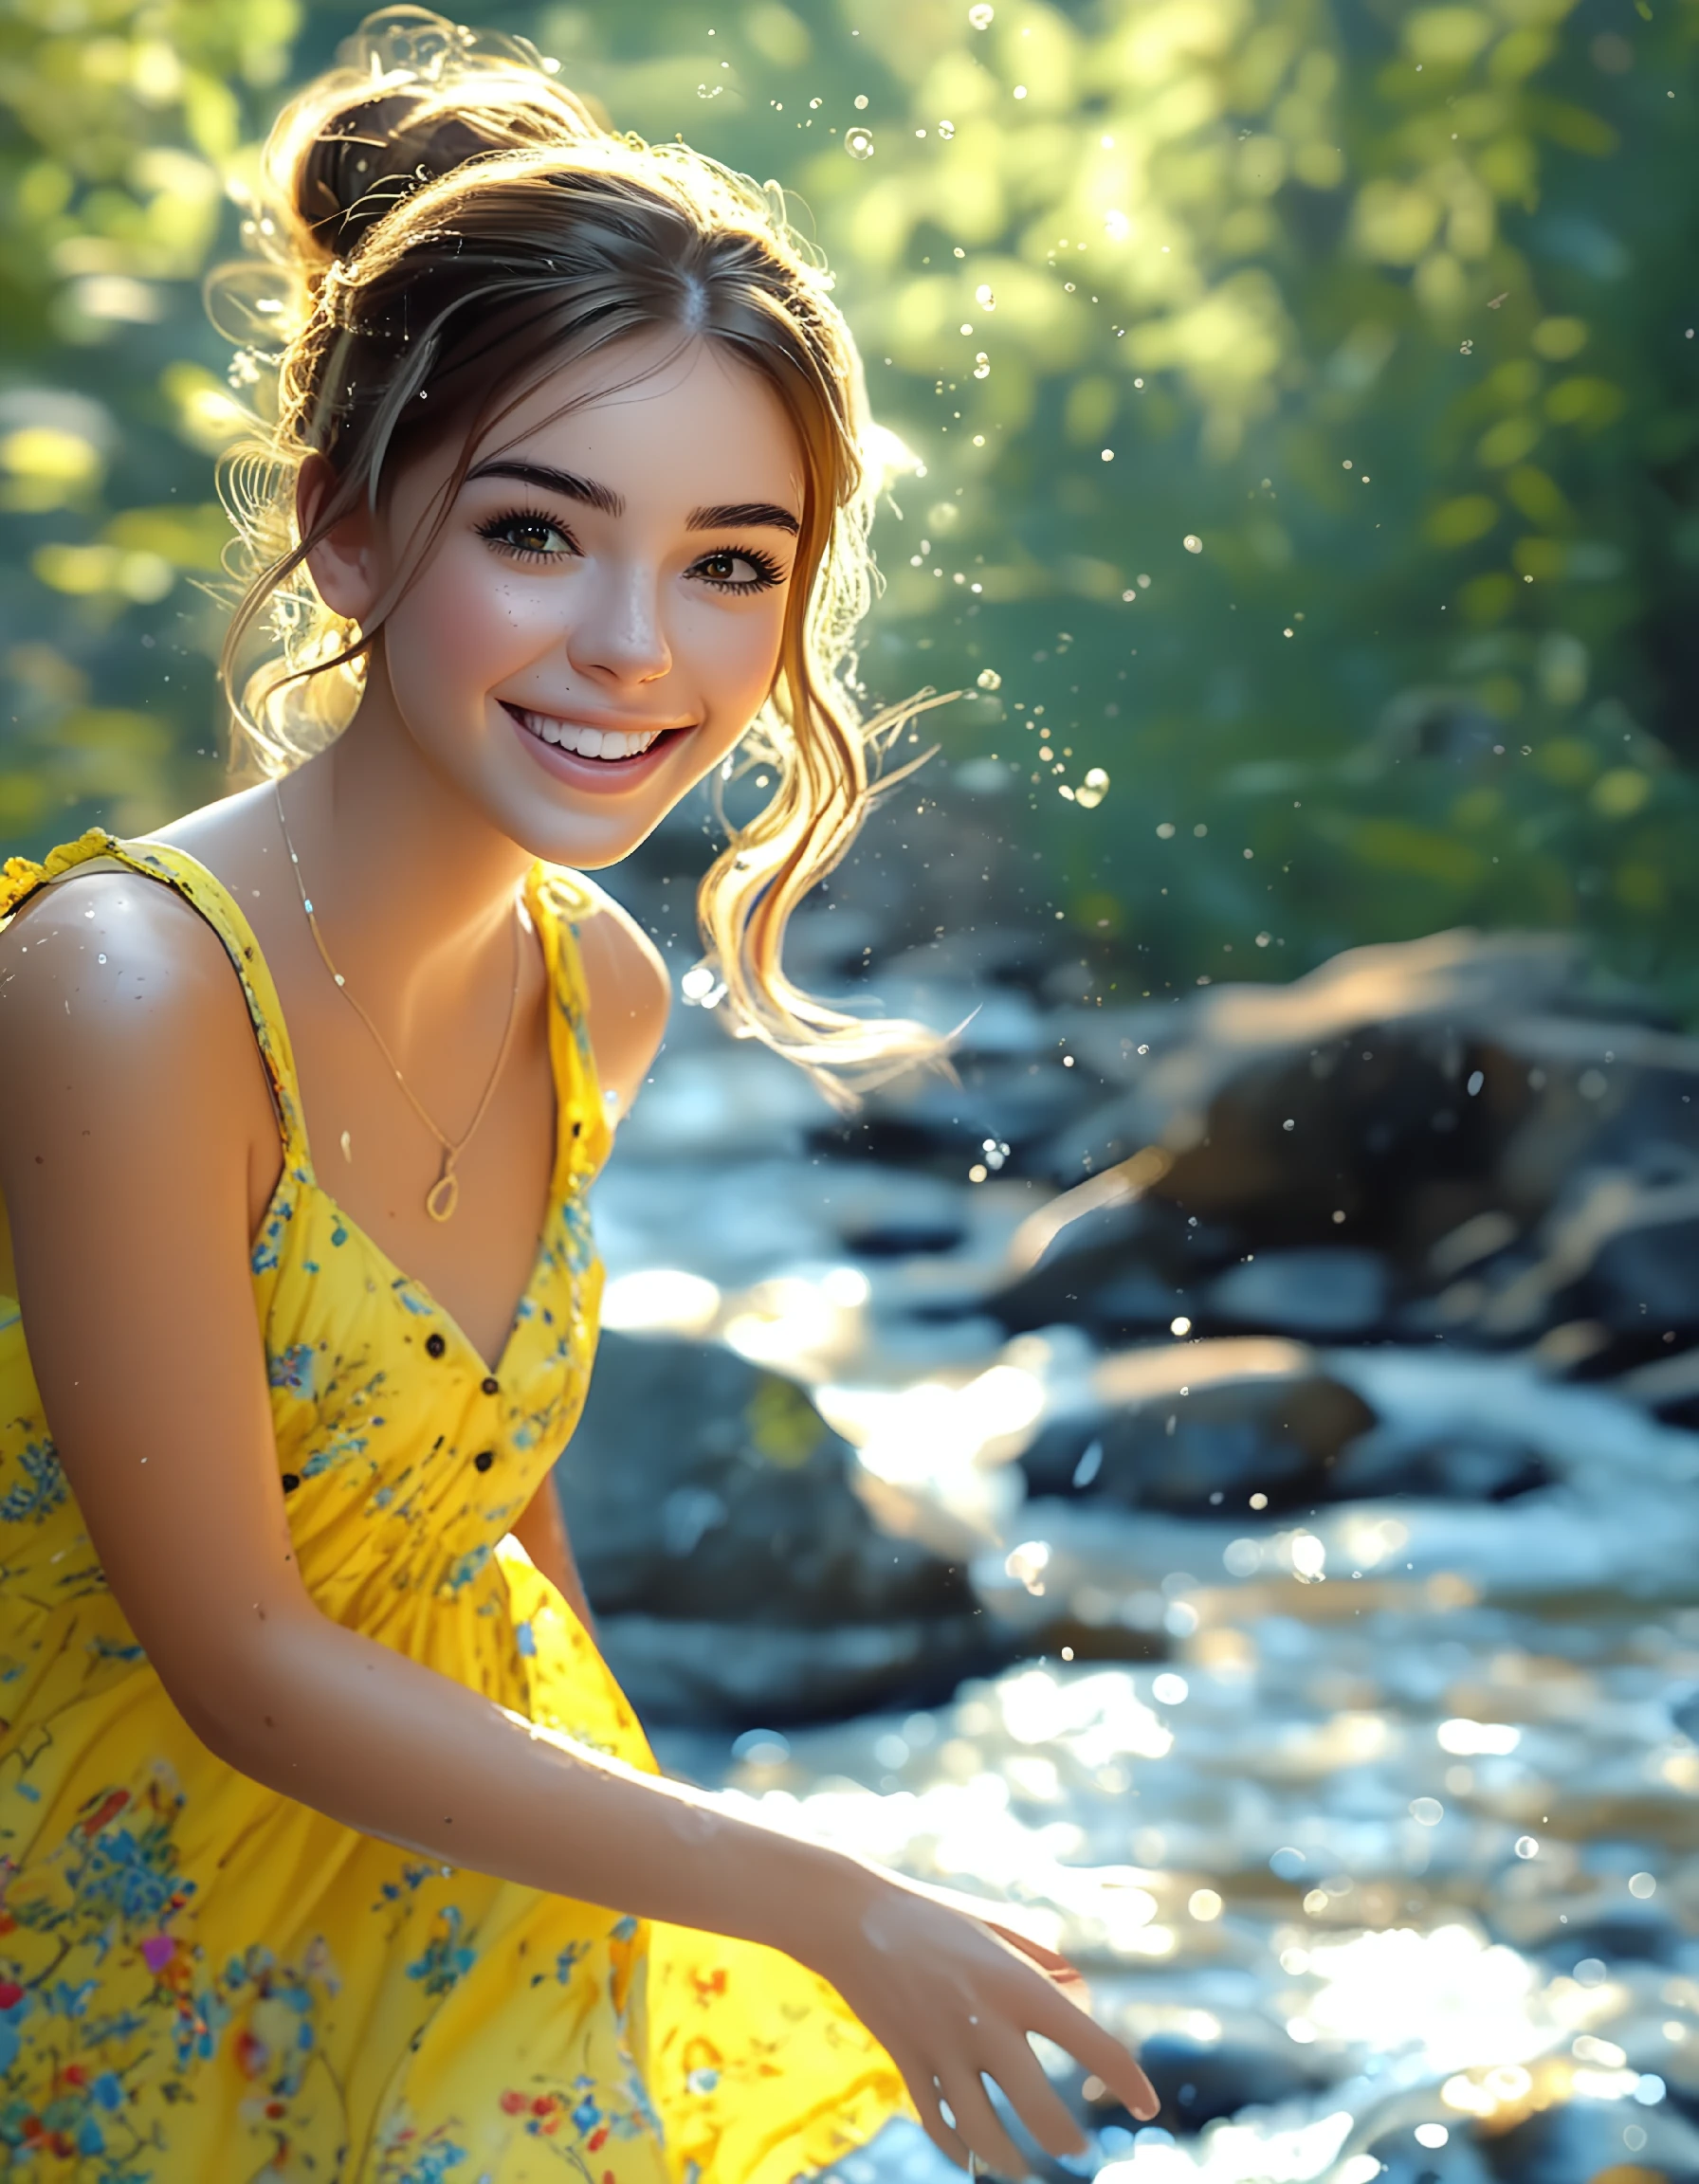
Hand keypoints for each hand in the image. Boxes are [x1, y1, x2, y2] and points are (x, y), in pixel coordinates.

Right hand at [800, 1861, 1157, 2176]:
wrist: (854, 1917)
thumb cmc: (937, 1918)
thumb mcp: (1000, 1929)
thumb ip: (1045, 1966)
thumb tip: (1078, 2003)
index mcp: (1016, 1983)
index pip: (1088, 2042)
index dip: (1126, 2080)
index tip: (1148, 2107)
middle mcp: (983, 2021)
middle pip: (1038, 2107)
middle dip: (1064, 2138)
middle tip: (1078, 2148)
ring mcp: (940, 2048)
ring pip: (983, 2131)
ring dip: (1008, 2160)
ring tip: (1022, 2168)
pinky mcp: (907, 2062)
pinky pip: (937, 2121)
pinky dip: (957, 2146)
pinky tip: (970, 2154)